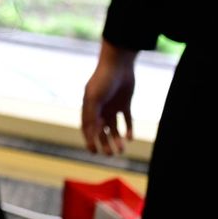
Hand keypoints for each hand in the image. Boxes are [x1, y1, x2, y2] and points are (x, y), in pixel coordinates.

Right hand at [81, 41, 136, 155]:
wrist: (119, 64)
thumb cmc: (103, 79)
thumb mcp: (94, 97)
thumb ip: (91, 115)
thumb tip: (90, 134)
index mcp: (89, 108)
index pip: (87, 128)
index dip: (89, 141)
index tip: (94, 152)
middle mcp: (100, 109)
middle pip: (101, 131)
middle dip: (104, 144)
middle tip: (110, 154)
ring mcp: (112, 106)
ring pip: (113, 128)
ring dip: (116, 139)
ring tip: (122, 149)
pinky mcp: (125, 104)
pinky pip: (126, 120)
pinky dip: (128, 129)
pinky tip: (130, 137)